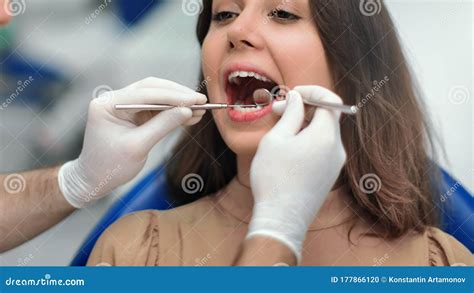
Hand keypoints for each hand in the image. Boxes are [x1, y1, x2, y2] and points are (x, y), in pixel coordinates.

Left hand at [58, 77, 205, 207]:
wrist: (94, 180)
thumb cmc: (110, 166)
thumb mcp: (138, 147)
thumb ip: (162, 126)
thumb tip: (187, 111)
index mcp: (108, 104)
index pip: (145, 93)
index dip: (174, 96)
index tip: (196, 100)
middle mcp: (115, 100)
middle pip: (152, 89)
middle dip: (178, 95)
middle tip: (202, 101)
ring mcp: (124, 106)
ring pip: (156, 97)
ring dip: (178, 103)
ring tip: (200, 110)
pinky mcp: (133, 115)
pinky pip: (156, 109)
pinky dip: (173, 113)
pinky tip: (190, 117)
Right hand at [247, 86, 346, 262]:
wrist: (282, 219)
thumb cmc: (275, 178)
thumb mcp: (277, 139)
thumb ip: (290, 113)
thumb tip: (297, 99)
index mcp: (326, 136)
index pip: (330, 100)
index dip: (311, 92)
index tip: (291, 95)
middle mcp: (337, 149)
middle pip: (327, 116)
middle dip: (304, 108)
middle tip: (278, 111)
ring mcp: (335, 164)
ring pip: (323, 133)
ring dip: (304, 125)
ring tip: (280, 132)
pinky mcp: (329, 176)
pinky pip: (322, 149)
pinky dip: (307, 141)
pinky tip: (288, 149)